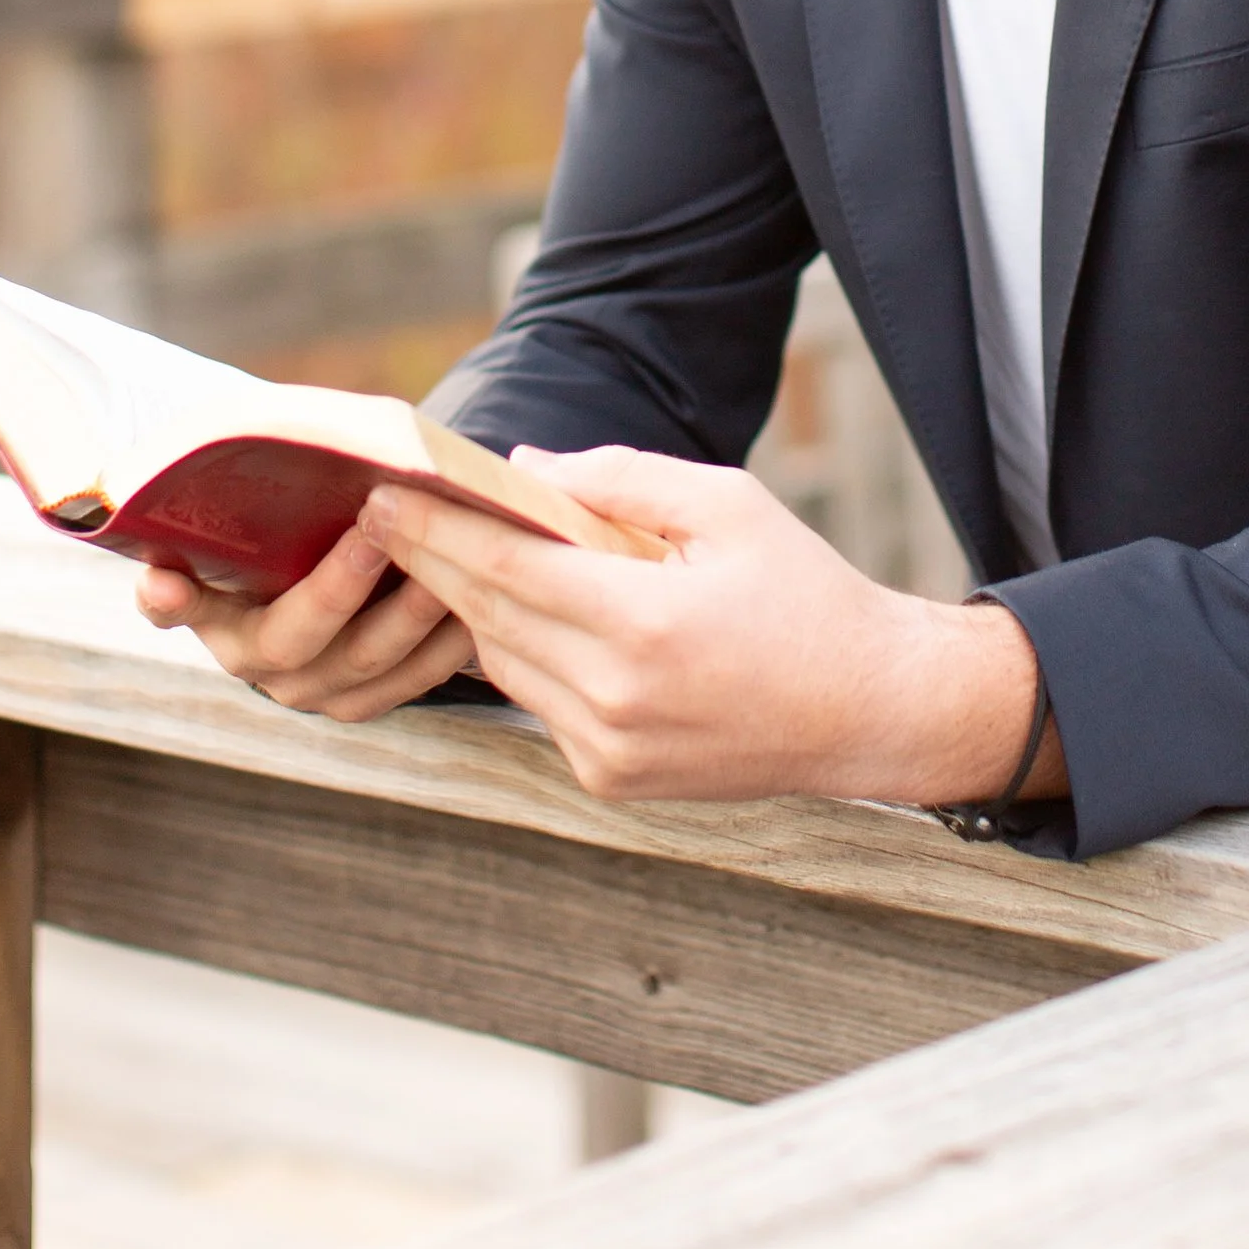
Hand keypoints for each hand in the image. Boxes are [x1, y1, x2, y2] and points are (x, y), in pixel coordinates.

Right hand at [134, 512, 477, 720]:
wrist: (322, 560)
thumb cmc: (288, 520)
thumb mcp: (256, 509)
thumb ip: (236, 495)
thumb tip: (231, 445)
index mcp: (215, 616)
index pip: (179, 608)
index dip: (172, 599)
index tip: (162, 578)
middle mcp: (261, 665)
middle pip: (296, 635)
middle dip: (340, 582)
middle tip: (376, 527)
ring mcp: (318, 689)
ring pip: (368, 662)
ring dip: (410, 614)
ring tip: (444, 562)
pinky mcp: (371, 698)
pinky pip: (414, 680)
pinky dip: (447, 643)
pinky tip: (478, 601)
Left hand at [361, 447, 1064, 808]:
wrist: (868, 708)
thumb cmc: (804, 593)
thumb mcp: (726, 506)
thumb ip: (618, 482)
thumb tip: (524, 469)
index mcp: (645, 625)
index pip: (506, 567)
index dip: (435, 528)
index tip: (380, 492)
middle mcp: (615, 699)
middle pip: (487, 618)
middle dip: (431, 562)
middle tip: (381, 513)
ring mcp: (609, 751)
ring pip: (505, 664)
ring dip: (474, 609)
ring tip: (442, 553)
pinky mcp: (611, 780)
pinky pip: (540, 702)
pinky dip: (525, 654)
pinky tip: (520, 613)